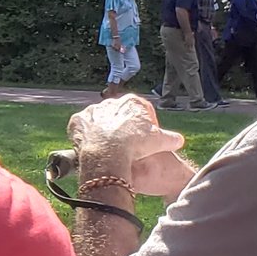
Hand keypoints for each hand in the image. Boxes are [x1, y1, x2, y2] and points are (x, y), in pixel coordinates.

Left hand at [68, 96, 196, 197]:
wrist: (109, 152)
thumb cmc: (136, 144)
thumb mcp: (160, 141)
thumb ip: (171, 139)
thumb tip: (179, 141)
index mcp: (131, 102)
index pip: (140, 108)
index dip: (144, 123)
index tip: (145, 136)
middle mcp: (110, 102)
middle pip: (118, 114)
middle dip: (122, 127)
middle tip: (126, 145)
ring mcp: (92, 111)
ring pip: (99, 121)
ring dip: (103, 131)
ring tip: (108, 149)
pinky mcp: (77, 121)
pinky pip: (81, 129)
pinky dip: (86, 137)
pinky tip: (92, 147)